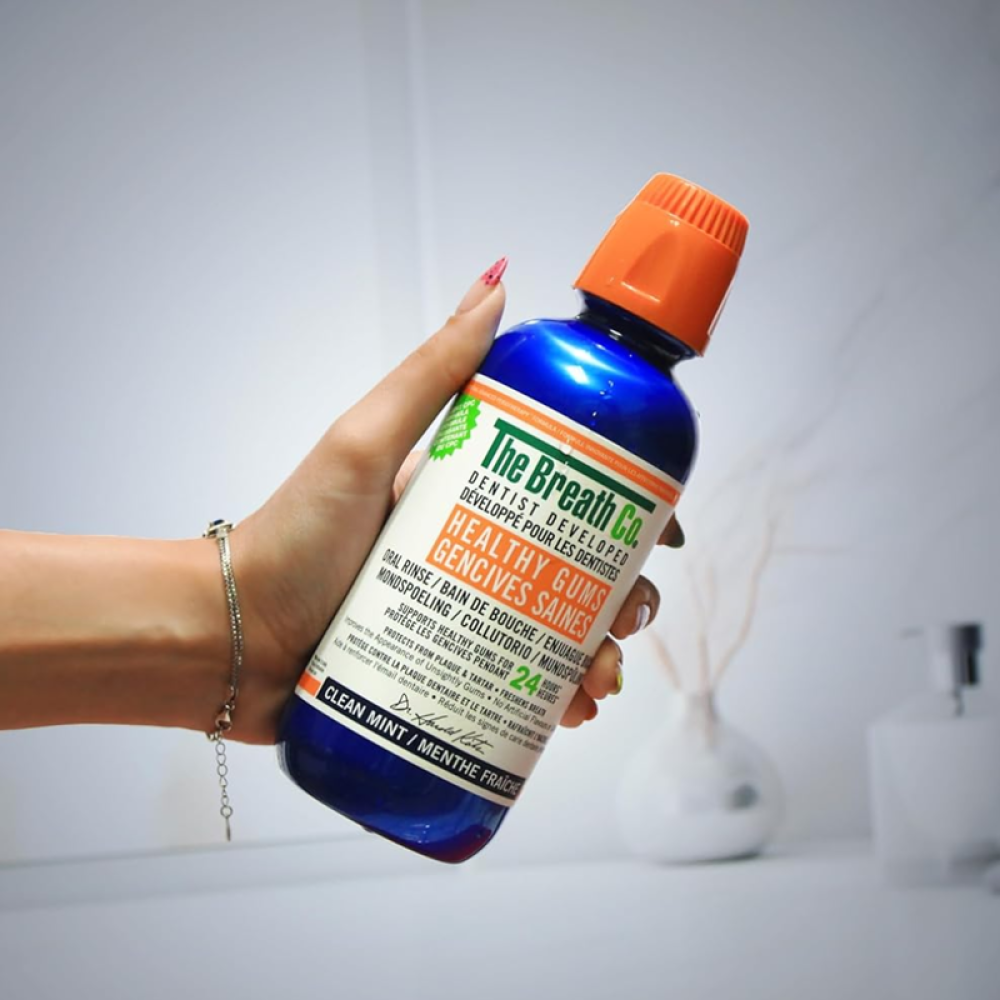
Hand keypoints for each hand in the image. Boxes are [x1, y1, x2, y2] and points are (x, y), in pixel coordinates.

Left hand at [230, 266, 682, 743]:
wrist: (230, 637)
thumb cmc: (290, 532)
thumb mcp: (365, 441)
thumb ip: (431, 371)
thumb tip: (496, 284)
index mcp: (469, 499)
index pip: (569, 499)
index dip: (626, 514)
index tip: (660, 532)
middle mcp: (475, 558)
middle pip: (578, 575)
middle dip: (622, 596)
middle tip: (627, 617)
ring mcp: (463, 621)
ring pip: (559, 639)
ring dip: (600, 659)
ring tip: (596, 683)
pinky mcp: (447, 676)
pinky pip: (518, 691)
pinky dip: (555, 703)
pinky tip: (568, 714)